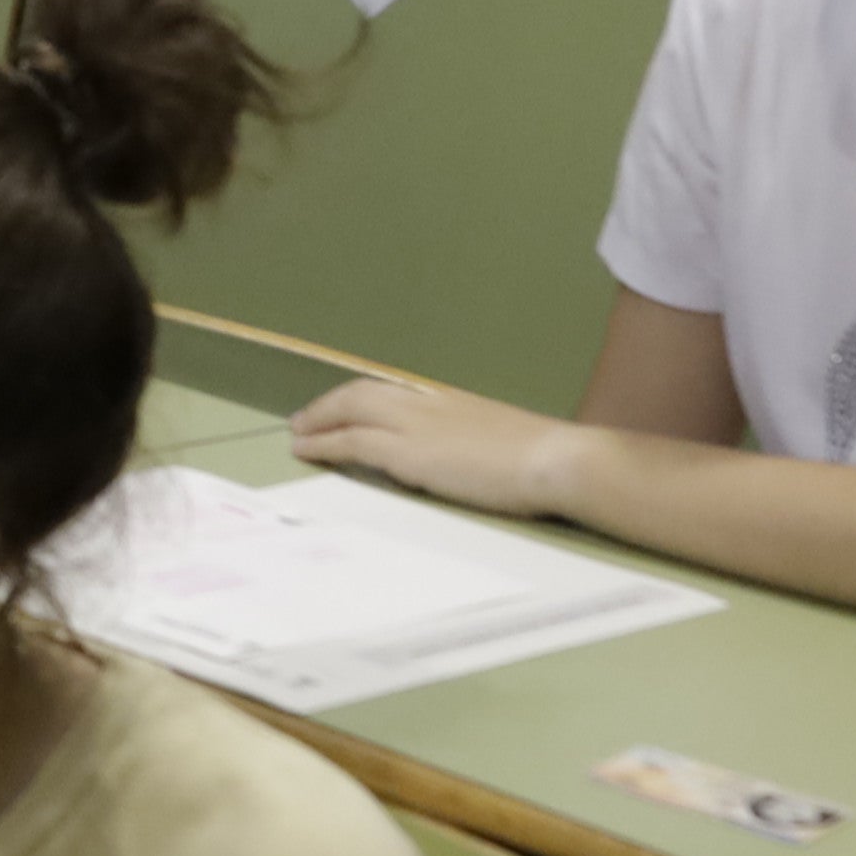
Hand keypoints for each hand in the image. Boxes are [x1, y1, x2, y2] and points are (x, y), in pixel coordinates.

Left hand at [288, 375, 580, 521]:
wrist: (558, 461)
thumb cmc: (547, 461)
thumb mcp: (507, 445)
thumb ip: (482, 447)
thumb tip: (475, 462)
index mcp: (454, 404)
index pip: (395, 393)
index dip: (364, 400)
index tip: (345, 411)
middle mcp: (431, 405)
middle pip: (365, 392)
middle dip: (330, 405)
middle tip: (305, 421)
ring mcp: (419, 426)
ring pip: (352, 410)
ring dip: (319, 421)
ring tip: (297, 435)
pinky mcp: (411, 454)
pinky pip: (355, 442)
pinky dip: (325, 444)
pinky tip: (307, 451)